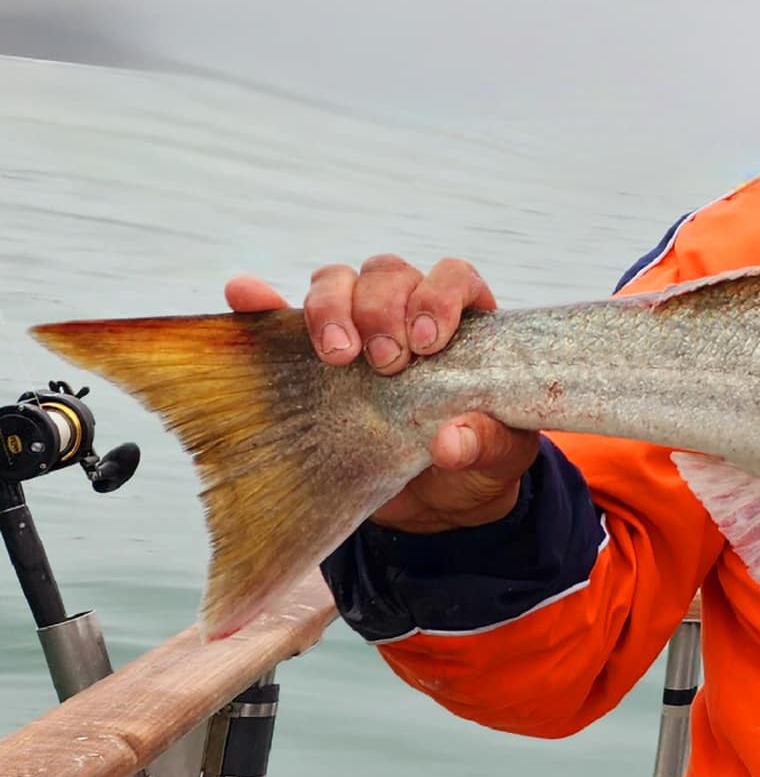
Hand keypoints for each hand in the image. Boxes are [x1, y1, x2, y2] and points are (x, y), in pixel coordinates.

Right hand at [224, 254, 538, 532]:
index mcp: (465, 324)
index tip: (427, 341)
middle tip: (385, 363)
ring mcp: (358, 330)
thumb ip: (486, 444)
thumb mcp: (498, 458)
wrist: (435, 503)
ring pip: (337, 282)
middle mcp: (409, 312)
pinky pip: (280, 318)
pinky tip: (244, 295)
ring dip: (331, 308)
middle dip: (381, 310)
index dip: (439, 295)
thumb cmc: (475, 463)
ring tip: (337, 356)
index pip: (453, 277)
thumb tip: (451, 440)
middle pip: (388, 274)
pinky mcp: (313, 360)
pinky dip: (260, 304)